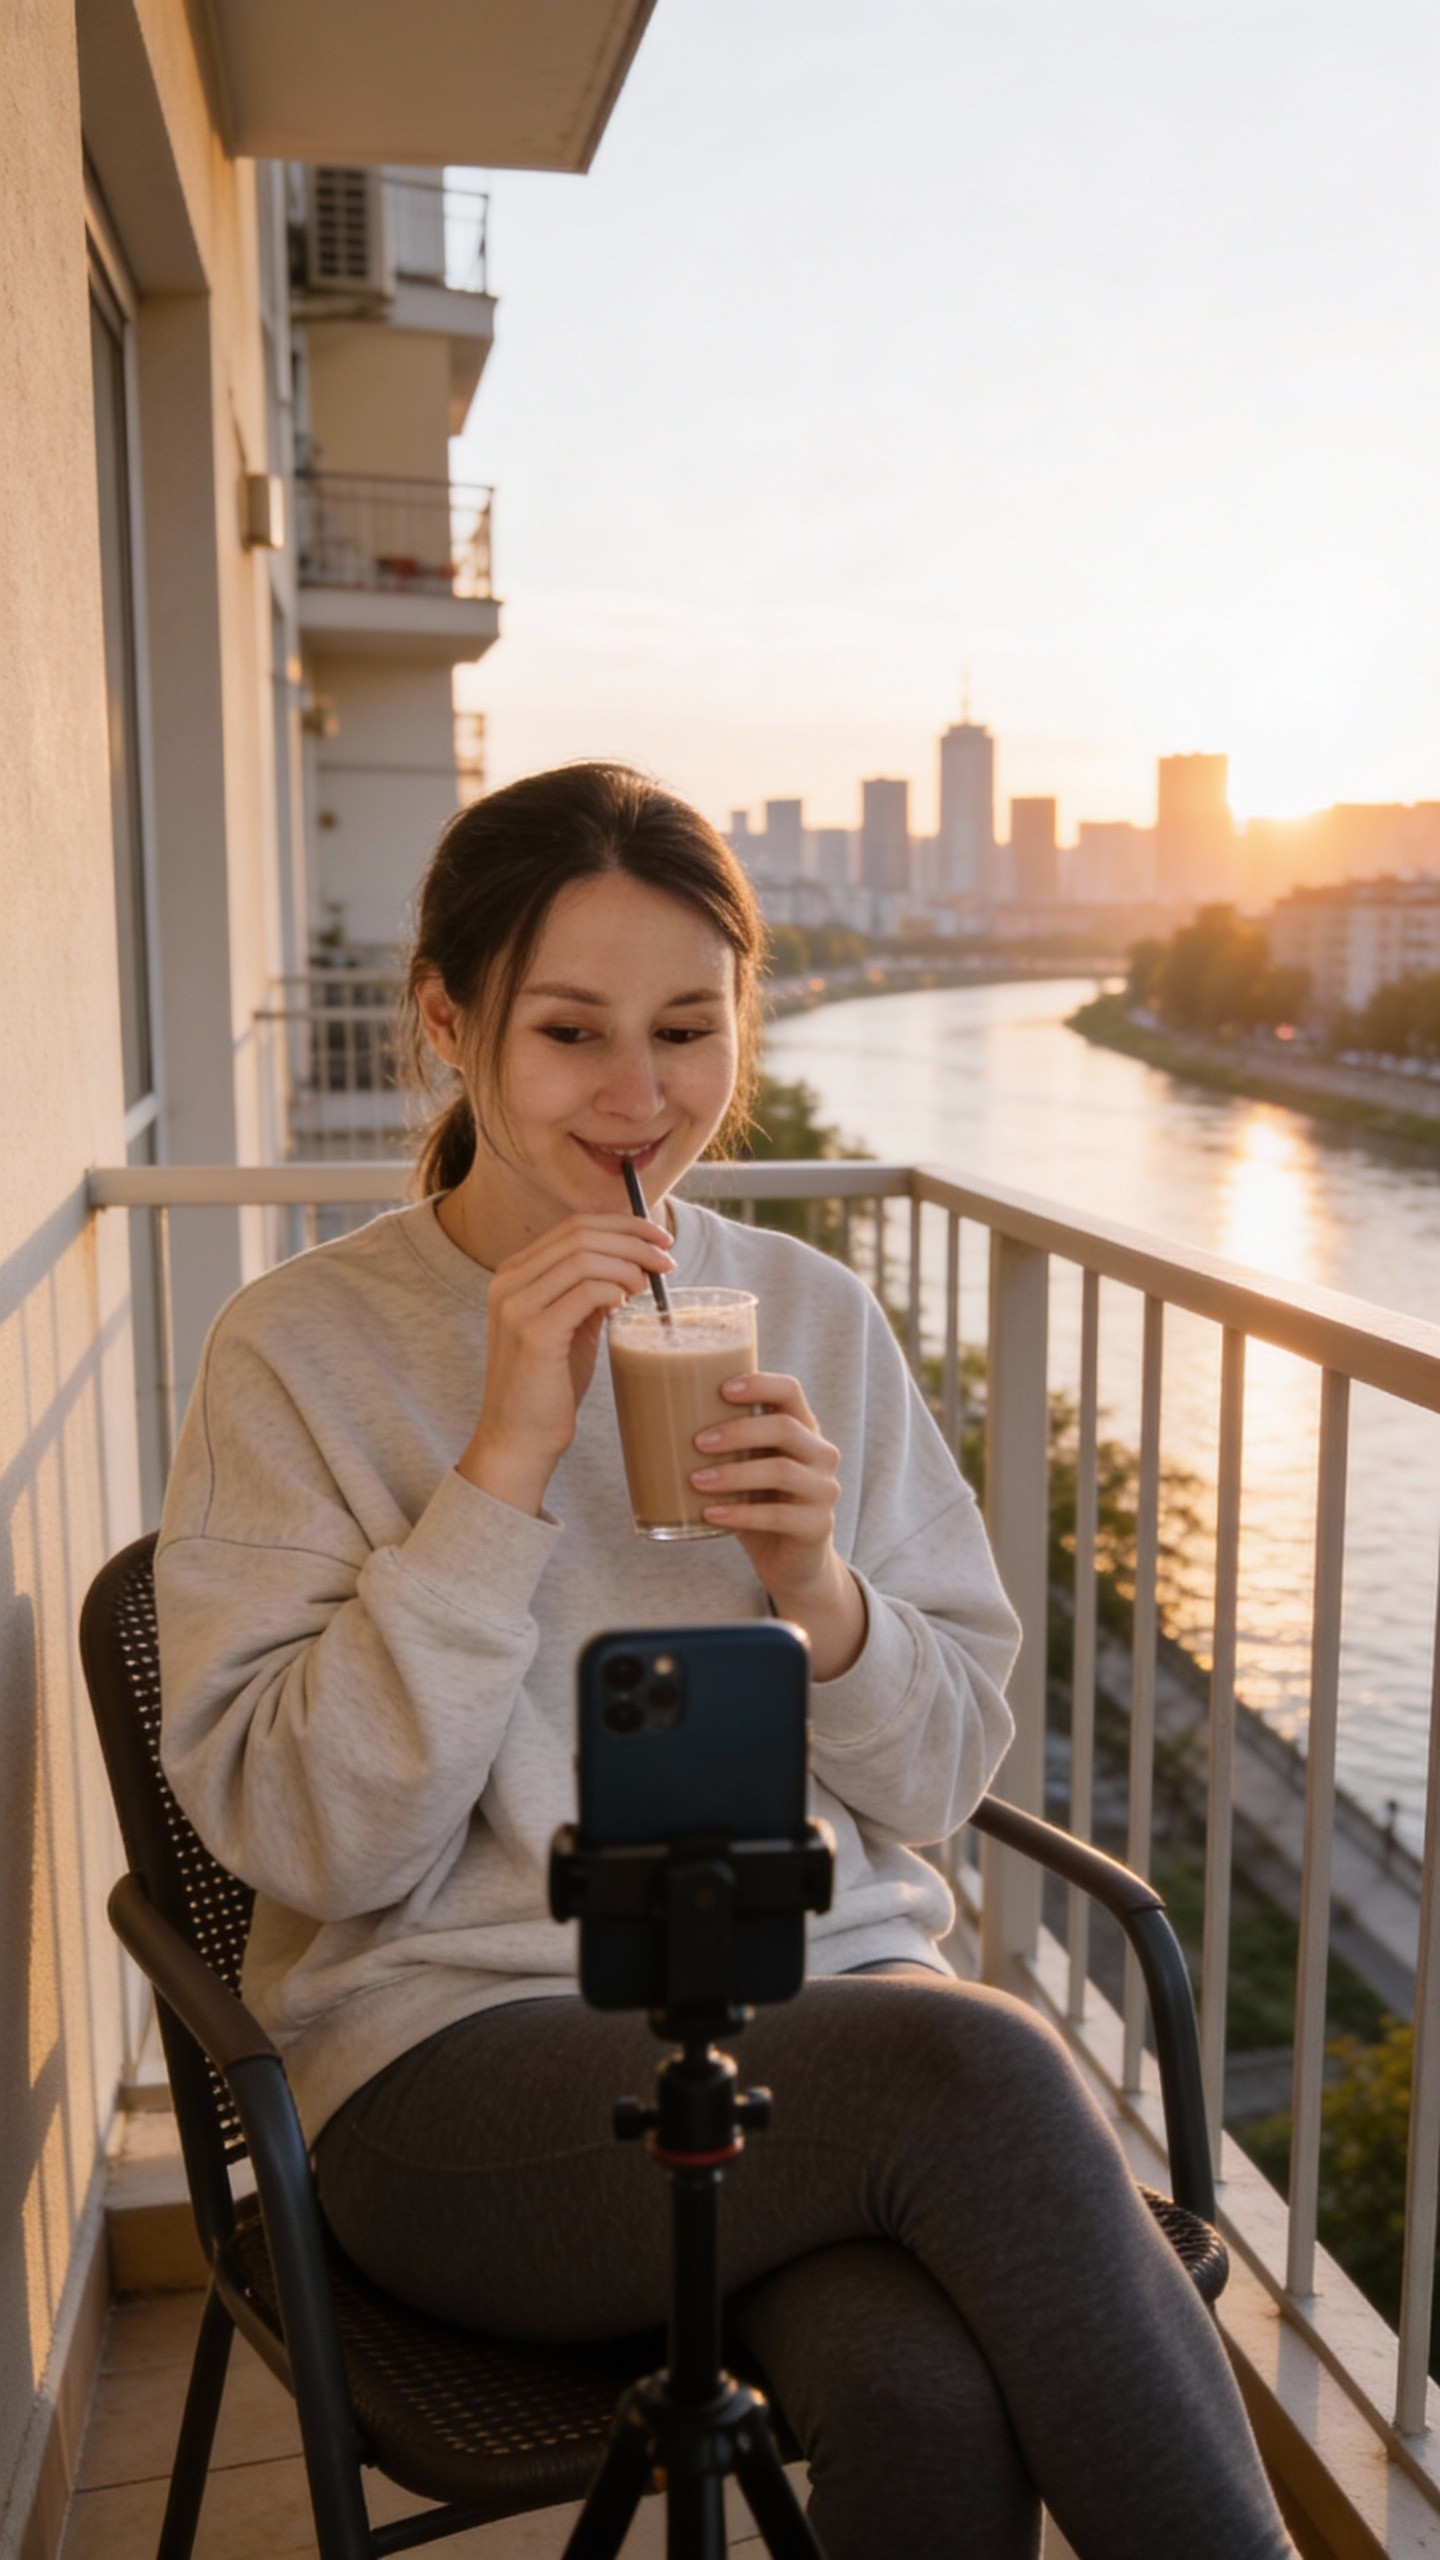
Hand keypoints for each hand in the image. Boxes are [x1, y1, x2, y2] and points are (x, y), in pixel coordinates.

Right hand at [458, 1213, 673, 1514]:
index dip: (622, 1224)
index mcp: (514, 1274)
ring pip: (585, 1258)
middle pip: (581, 1234)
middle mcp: (508, 1282)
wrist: (518, 1440)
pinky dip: (615, 1290)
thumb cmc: (548, 1386)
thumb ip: (588, 1292)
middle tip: (667, 1259)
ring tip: (650, 1286)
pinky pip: (586, 1292)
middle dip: (634, 1240)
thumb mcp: (568, 1326)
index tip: (659, 1238)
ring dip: (629, 1265)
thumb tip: (632, 1264)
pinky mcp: (533, 1334)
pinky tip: (628, 1306)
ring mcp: (517, 1306)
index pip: (573, 1226)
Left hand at [690, 1371, 866, 1679]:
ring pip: (782, 1471)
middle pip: (784, 1428)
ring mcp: (824, 1491)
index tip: (722, 1389)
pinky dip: (740, 1514)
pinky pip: (778, 1516)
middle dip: (737, 1432)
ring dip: (733, 1474)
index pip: (790, 1390)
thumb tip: (650, 1420)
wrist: (792, 1563)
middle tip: (697, 1442)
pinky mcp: (818, 1527)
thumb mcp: (746, 1468)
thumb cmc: (759, 1504)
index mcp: (804, 1429)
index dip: (758, 1384)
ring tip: (695, 1481)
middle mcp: (821, 1454)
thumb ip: (723, 1446)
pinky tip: (710, 1515)